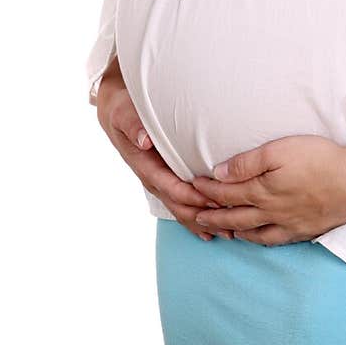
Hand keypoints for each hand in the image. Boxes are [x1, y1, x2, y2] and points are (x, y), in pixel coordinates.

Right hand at [96, 62, 221, 241]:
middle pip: (179, 205)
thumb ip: (133, 125)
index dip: (192, 196)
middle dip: (203, 215)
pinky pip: (181, 204)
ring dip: (203, 222)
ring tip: (228, 234)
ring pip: (181, 209)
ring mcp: (159, 182)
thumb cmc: (123, 110)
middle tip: (229, 223)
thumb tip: (143, 140)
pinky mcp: (166, 180)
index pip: (170, 187)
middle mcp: (153, 179)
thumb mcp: (123, 114)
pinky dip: (197, 217)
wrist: (116, 113)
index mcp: (145, 166)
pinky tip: (213, 231)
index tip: (214, 200)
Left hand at [190, 134, 345, 245]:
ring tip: (224, 231)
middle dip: (213, 216)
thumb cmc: (319, 159)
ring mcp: (289, 225)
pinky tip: (261, 237)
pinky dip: (261, 240)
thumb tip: (219, 173)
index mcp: (262, 192)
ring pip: (254, 233)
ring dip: (234, 231)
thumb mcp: (279, 150)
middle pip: (235, 218)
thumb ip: (247, 163)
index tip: (193, 185)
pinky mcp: (306, 230)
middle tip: (196, 216)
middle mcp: (271, 213)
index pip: (227, 193)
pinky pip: (275, 240)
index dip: (207, 189)